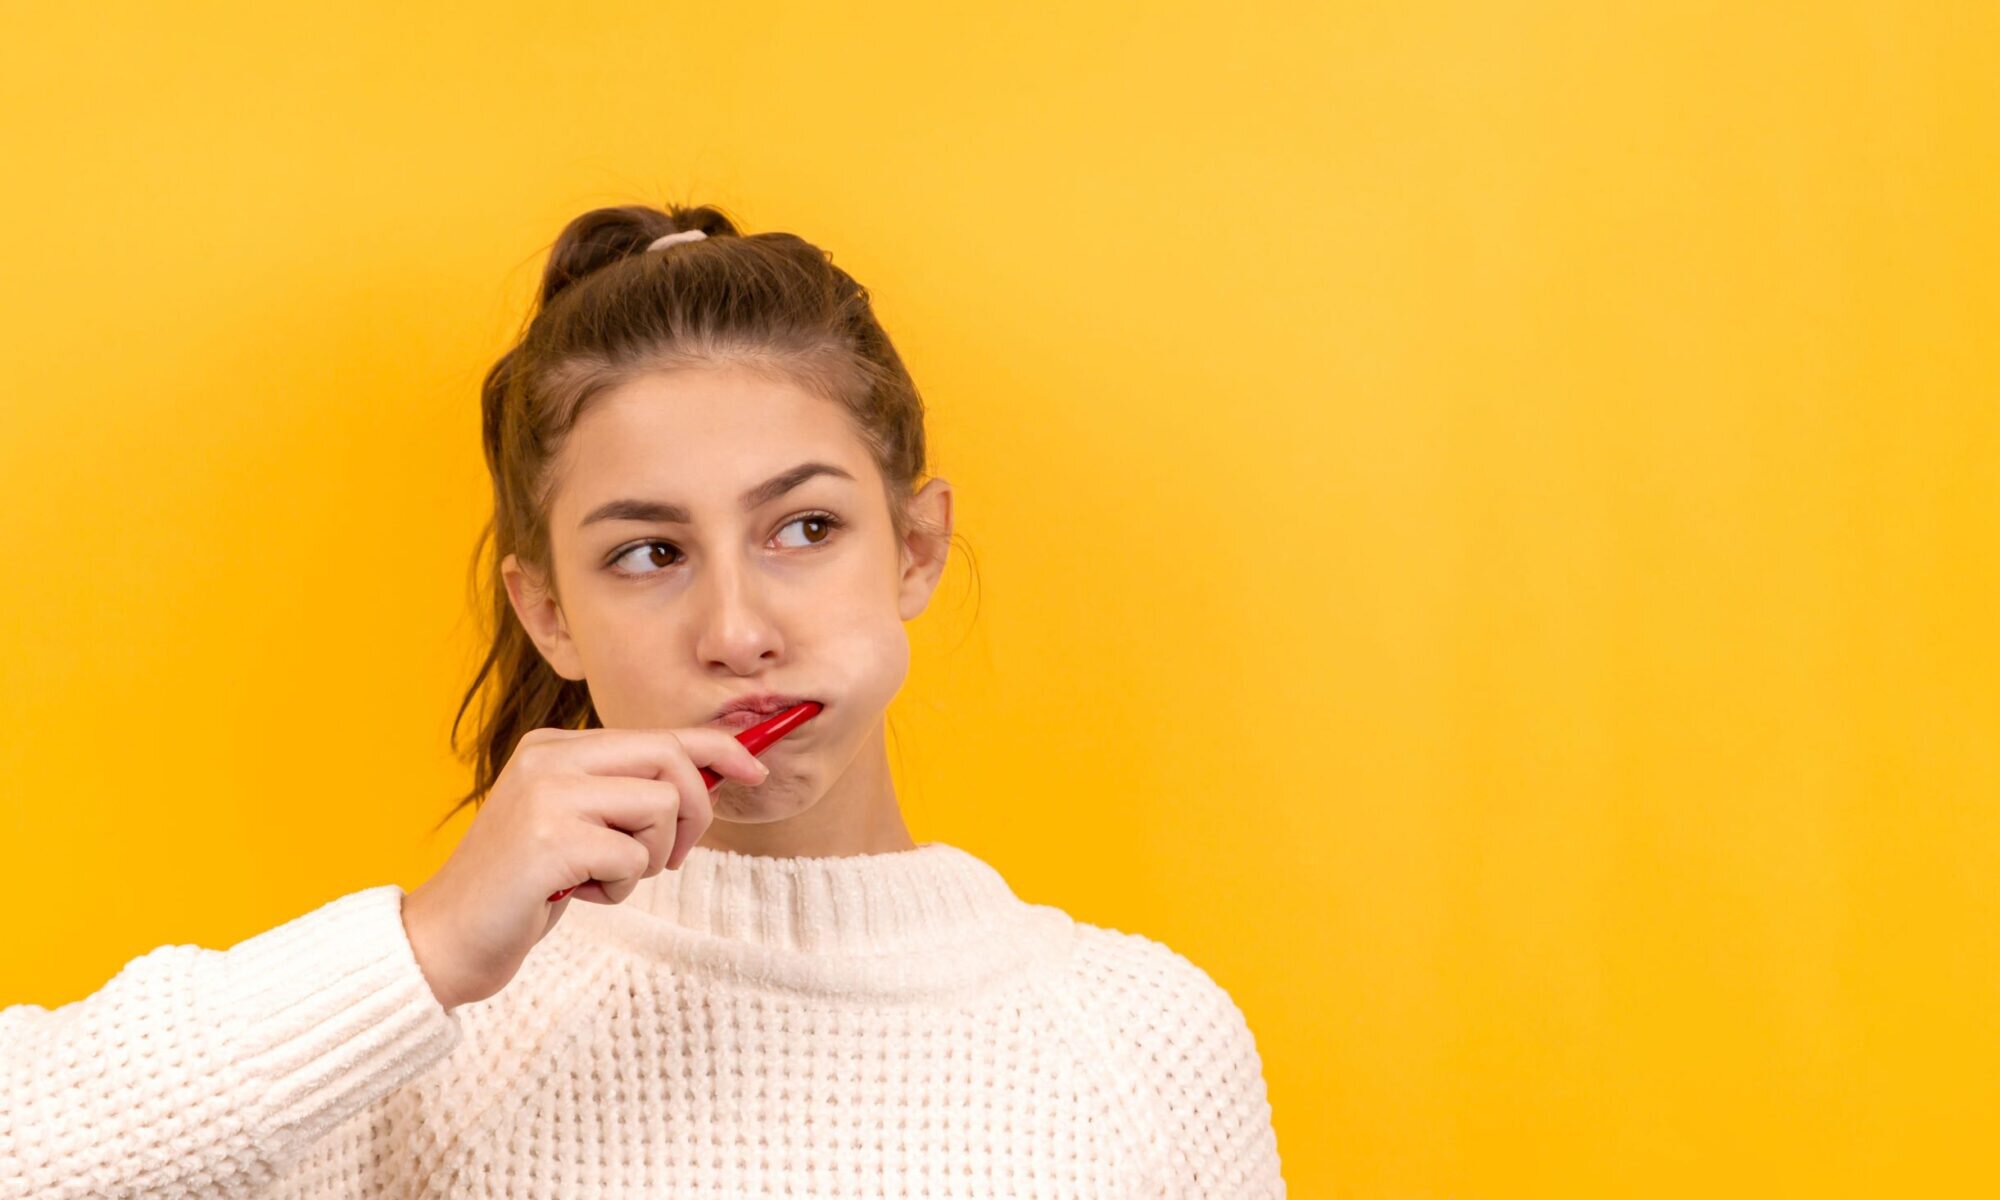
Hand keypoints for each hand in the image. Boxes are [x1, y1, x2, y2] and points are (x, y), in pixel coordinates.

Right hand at [400, 724, 770, 1010]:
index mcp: (555, 747)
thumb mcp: (577, 826)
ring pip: (659, 806)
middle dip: (694, 812)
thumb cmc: (522, 889)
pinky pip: (632, 856)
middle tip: (670, 858)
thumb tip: (711, 777)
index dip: (717, 748)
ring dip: (646, 858)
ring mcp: (546, 794)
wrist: (446, 939)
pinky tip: (576, 896)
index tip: (756, 769)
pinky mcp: (550, 840)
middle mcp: (549, 758)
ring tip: (599, 878)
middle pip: (669, 759)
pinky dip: (618, 888)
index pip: (657, 734)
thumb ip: (626, 795)